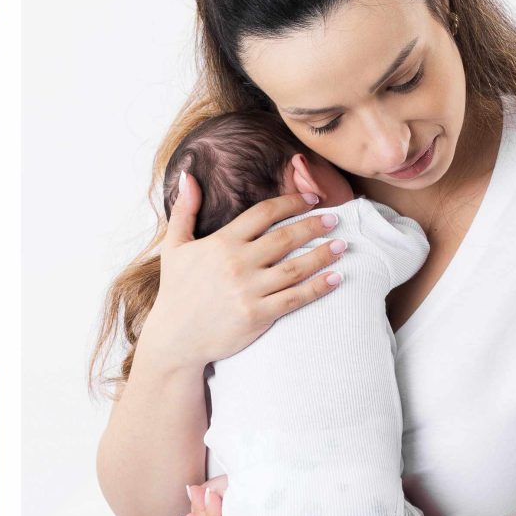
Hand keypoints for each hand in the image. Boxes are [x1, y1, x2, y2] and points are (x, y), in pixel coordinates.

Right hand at [135, 166, 344, 376]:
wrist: (174, 340)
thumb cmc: (176, 291)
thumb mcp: (174, 247)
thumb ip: (184, 210)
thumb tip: (189, 175)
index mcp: (222, 242)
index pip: (264, 213)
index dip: (291, 202)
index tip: (312, 199)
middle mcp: (238, 263)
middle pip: (286, 237)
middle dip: (314, 225)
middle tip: (335, 219)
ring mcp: (249, 290)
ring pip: (295, 267)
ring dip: (322, 254)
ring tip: (341, 245)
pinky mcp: (257, 316)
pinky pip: (294, 298)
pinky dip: (318, 287)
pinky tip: (335, 278)